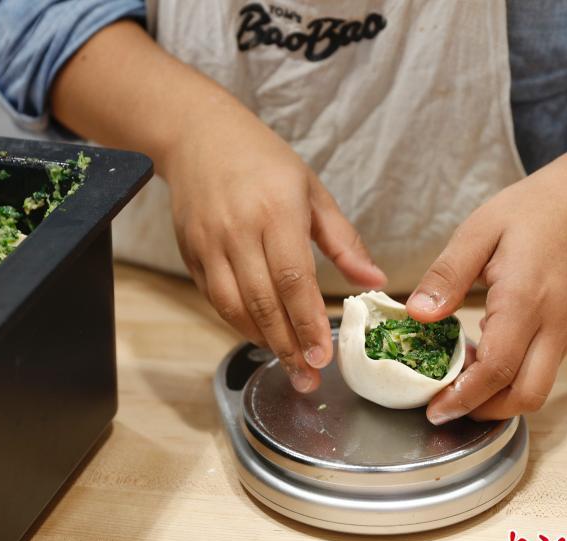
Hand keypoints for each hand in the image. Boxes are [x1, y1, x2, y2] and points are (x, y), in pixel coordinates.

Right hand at [162, 110, 386, 392]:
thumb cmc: (263, 161)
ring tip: (288, 362)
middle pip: (263, 302)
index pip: (293, 279)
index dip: (308, 322)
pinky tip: (261, 335)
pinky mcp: (191, 254)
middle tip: (309, 377)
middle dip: (288, 346)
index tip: (324, 355)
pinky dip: (238, 323)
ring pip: (234, 308)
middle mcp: (239, 231)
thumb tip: (374, 281)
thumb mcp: (312, 191)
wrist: (198, 137)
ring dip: (262, 340)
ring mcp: (210, 244)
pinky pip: (215, 299)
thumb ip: (344, 241)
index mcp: (276, 211)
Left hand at [406, 155, 566, 422]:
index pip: (497, 369)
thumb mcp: (478, 231)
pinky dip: (515, 372)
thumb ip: (446, 276)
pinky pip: (547, 365)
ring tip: (461, 375)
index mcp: (527, 299)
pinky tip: (487, 351)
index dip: (464, 397)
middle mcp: (557, 323)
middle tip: (446, 405)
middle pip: (526, 394)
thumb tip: (417, 315)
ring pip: (539, 384)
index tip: (435, 409)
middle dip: (484, 410)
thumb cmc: (530, 209)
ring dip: (499, 393)